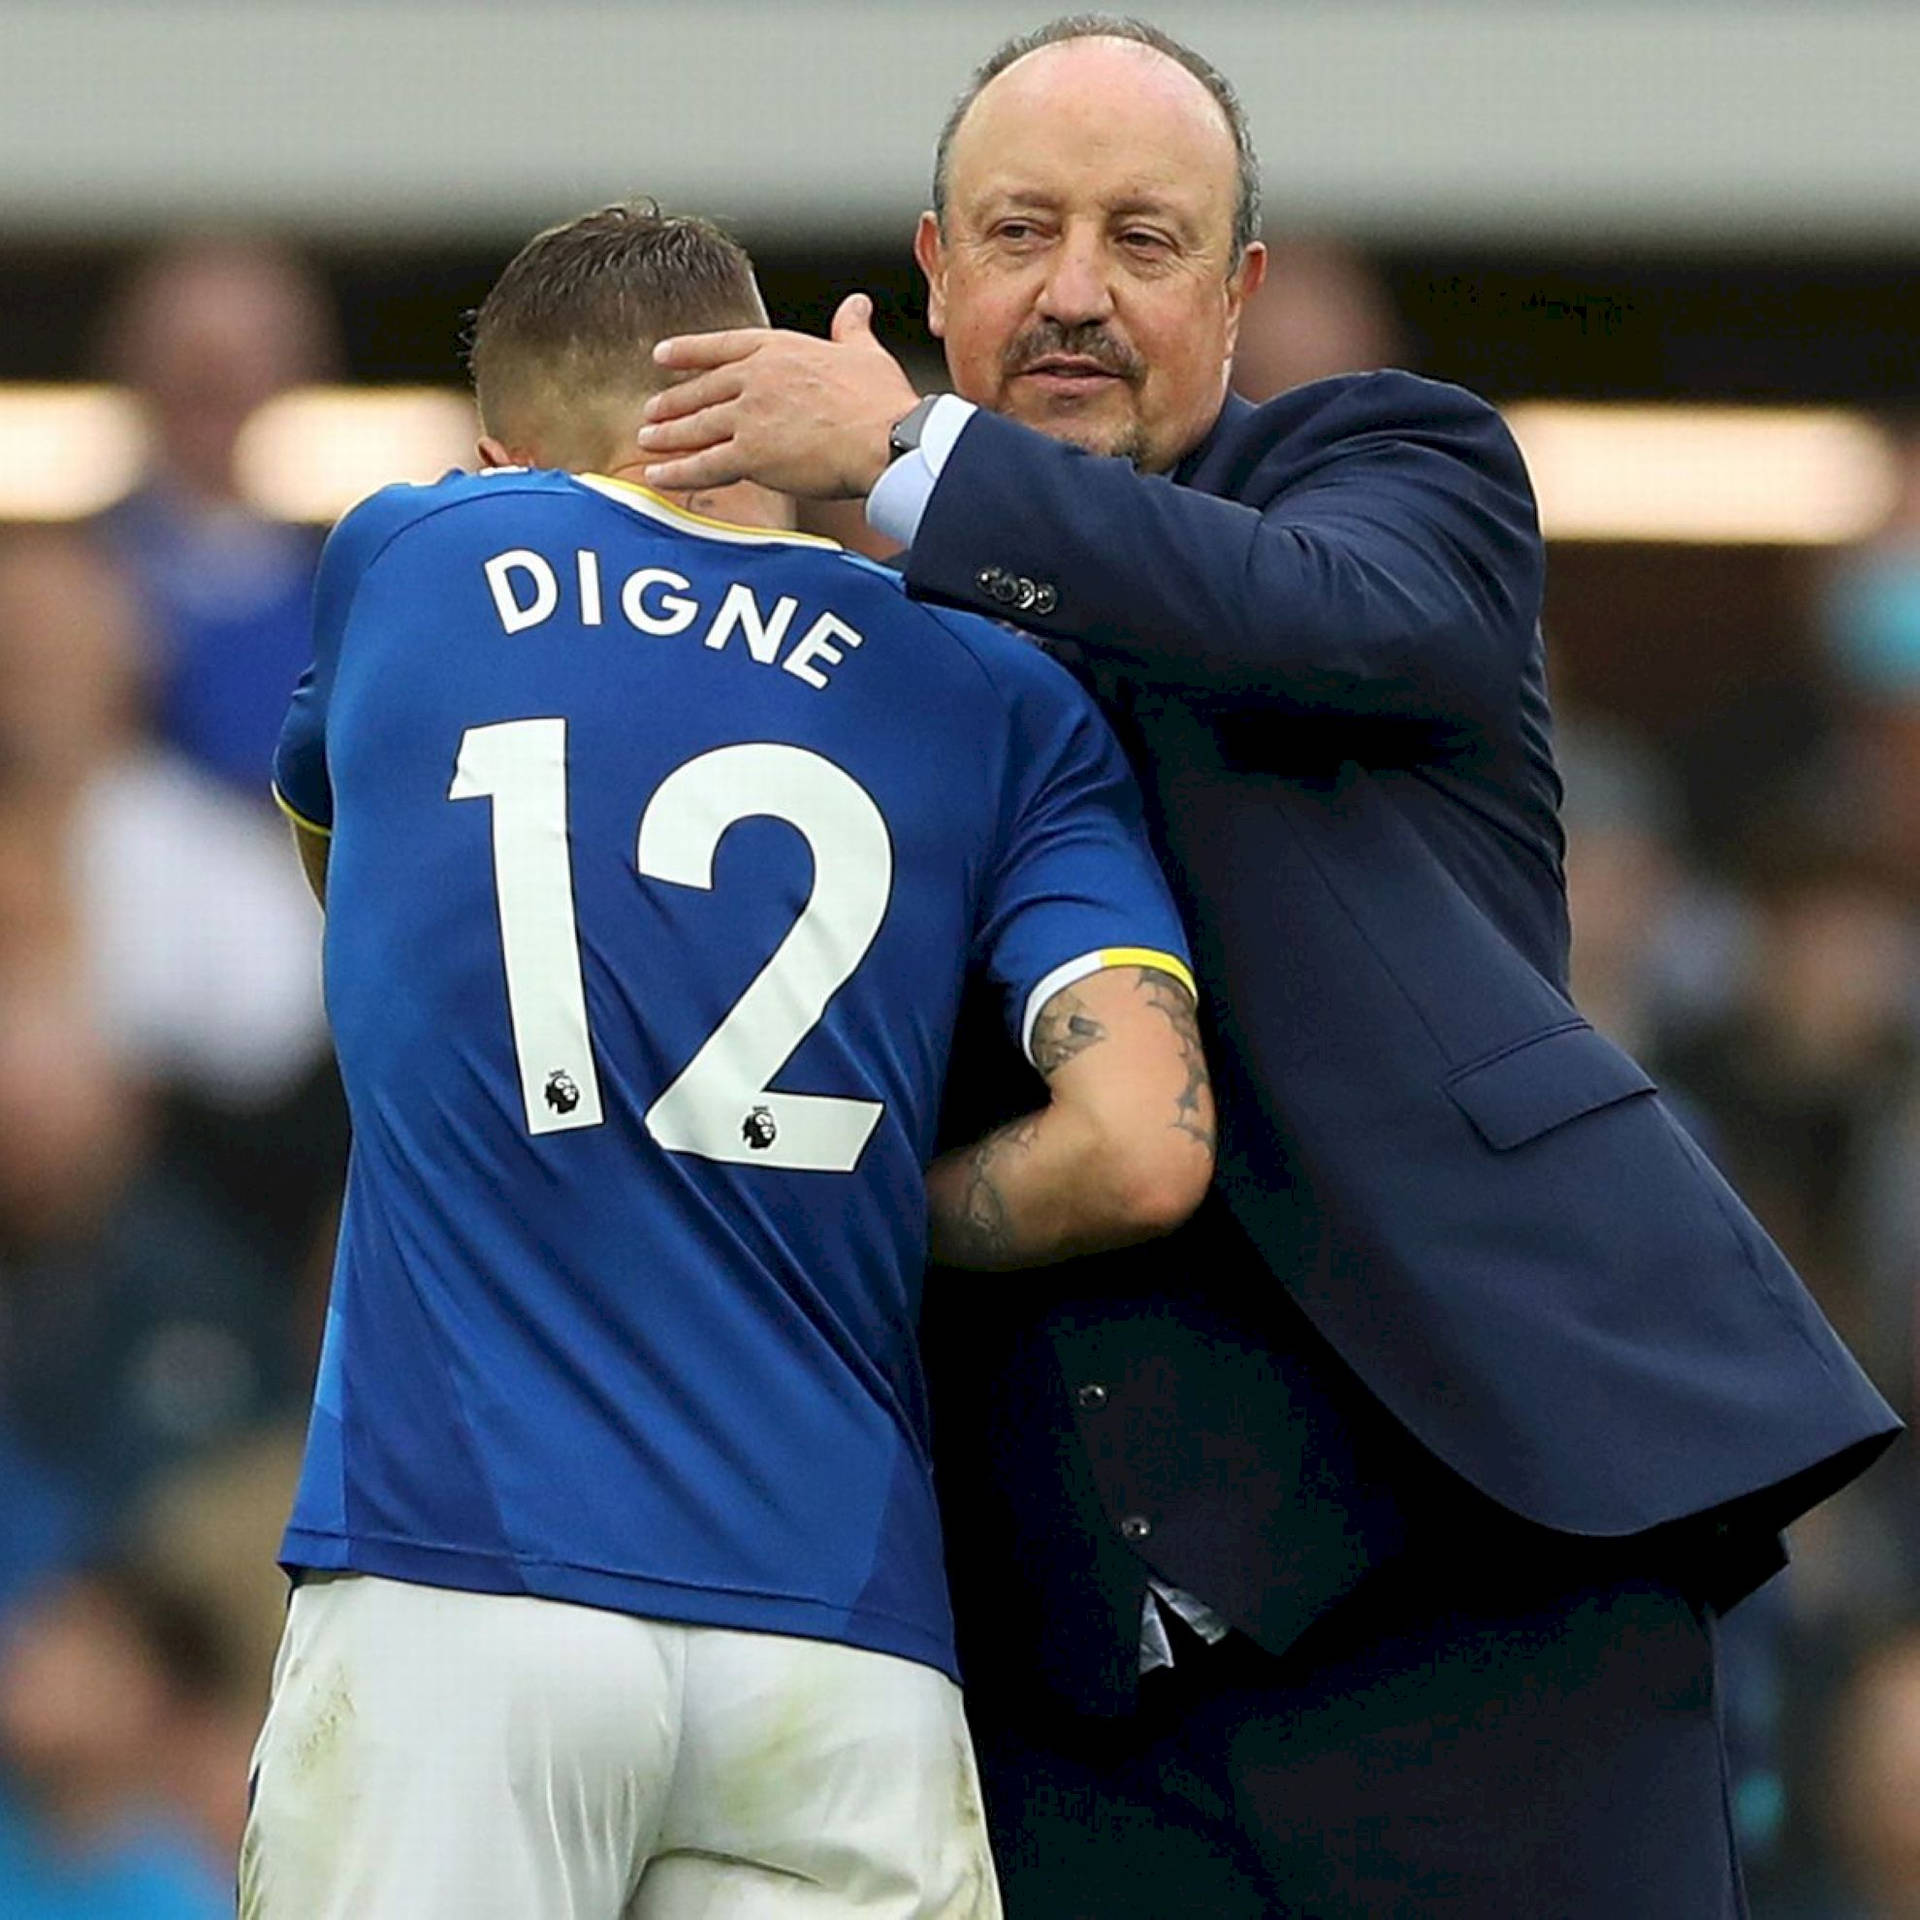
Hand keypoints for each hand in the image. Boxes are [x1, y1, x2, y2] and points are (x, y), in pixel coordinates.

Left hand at [638, 294, 921, 499]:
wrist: (886, 439)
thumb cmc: (883, 401)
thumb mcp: (865, 352)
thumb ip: (851, 328)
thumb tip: (857, 305)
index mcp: (779, 349)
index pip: (722, 346)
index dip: (688, 351)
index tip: (662, 355)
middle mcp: (756, 378)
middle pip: (702, 389)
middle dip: (673, 400)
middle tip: (650, 409)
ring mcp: (750, 416)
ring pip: (697, 426)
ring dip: (668, 434)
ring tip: (648, 439)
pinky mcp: (751, 455)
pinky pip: (704, 465)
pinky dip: (677, 472)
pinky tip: (656, 475)